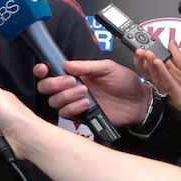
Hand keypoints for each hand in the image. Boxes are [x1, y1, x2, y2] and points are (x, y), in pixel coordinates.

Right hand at [34, 60, 149, 126]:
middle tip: (71, 81)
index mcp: (75, 73)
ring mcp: (74, 103)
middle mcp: (71, 88)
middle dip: (54, 84)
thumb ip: (86, 66)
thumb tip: (66, 64)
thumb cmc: (125, 83)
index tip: (45, 69)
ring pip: (54, 102)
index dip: (42, 70)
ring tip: (84, 92)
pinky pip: (66, 114)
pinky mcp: (81, 116)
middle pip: (46, 88)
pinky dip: (73, 108)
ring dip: (66, 96)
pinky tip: (86, 103)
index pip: (50, 71)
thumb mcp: (107, 68)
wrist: (138, 102)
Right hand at [134, 41, 180, 122]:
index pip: (159, 63)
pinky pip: (168, 86)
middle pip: (154, 72)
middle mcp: (173, 83)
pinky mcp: (177, 99)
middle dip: (146, 61)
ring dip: (151, 66)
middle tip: (140, 51)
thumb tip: (171, 44)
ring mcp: (174, 91)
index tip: (144, 46)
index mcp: (177, 74)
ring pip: (158, 79)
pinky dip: (162, 75)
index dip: (151, 55)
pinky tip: (158, 65)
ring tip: (147, 55)